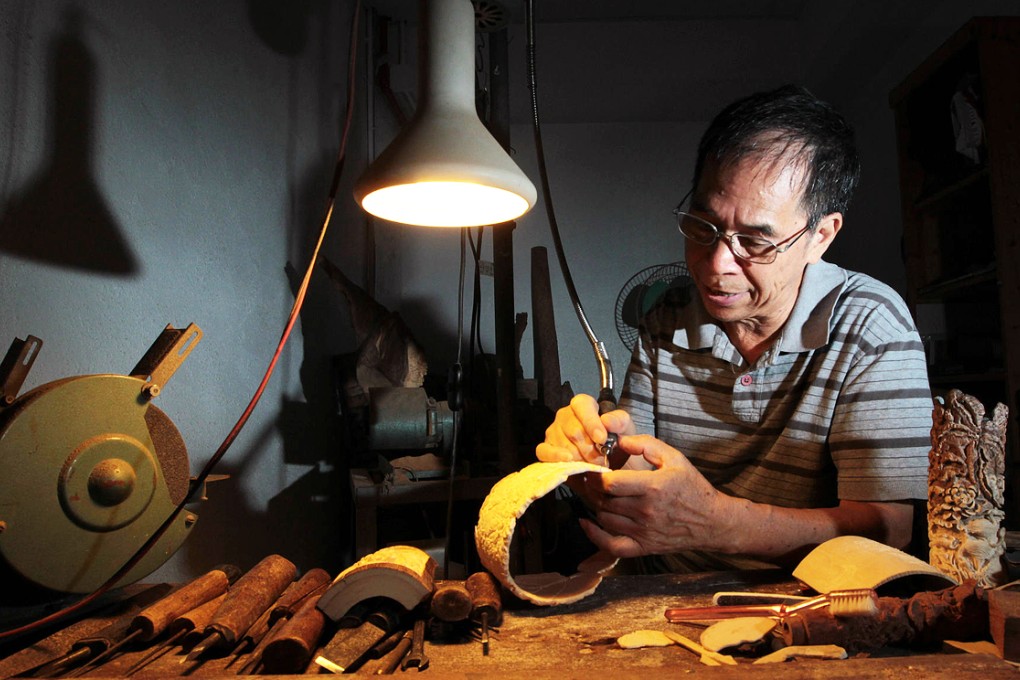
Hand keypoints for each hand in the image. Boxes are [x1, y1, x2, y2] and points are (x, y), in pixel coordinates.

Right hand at [536, 394, 634, 463]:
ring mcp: (553, 432)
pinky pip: (544, 451)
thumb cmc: (616, 443)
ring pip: (562, 443)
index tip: (601, 439)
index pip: (582, 405)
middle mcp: (565, 416)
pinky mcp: (545, 448)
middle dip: (589, 447)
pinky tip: (568, 461)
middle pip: (573, 429)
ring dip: (579, 457)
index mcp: (584, 406)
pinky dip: (555, 457)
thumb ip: (619, 421)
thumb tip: (606, 421)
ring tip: (591, 464)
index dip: (591, 422)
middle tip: (601, 458)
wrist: (612, 465)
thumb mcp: (625, 429)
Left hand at [577, 434, 733, 557]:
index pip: (610, 484)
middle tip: (590, 480)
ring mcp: (644, 532)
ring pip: (605, 519)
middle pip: (604, 500)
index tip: (590, 469)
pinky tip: (586, 523)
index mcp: (652, 487)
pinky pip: (612, 546)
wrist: (712, 522)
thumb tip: (620, 441)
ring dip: (596, 506)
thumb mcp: (675, 458)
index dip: (594, 476)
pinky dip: (595, 535)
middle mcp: (645, 511)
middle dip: (592, 489)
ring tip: (597, 494)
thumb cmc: (692, 487)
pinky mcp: (644, 547)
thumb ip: (646, 445)